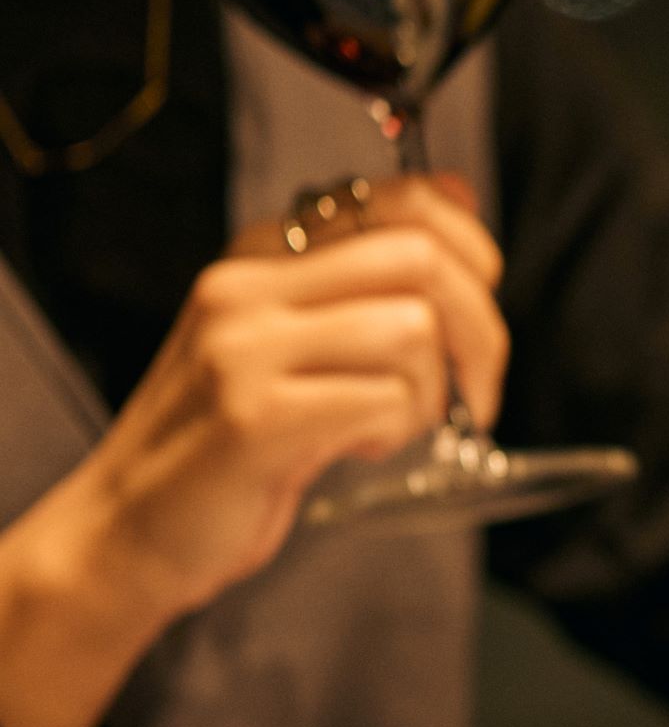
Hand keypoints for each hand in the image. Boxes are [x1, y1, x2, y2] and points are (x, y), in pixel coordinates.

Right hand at [0, 175, 506, 726]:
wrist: (129, 527)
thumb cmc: (231, 441)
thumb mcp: (298, 343)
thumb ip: (367, 283)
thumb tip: (460, 200)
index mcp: (263, 255)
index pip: (403, 201)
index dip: (473, 250)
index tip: (481, 312)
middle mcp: (249, 285)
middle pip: (422, 258)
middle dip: (480, 331)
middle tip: (475, 393)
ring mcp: (247, 348)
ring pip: (412, 330)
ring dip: (431, 393)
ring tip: (387, 426)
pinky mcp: (256, 416)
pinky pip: (384, 400)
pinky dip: (395, 432)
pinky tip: (355, 448)